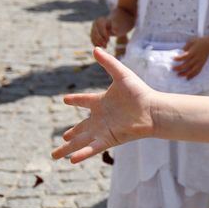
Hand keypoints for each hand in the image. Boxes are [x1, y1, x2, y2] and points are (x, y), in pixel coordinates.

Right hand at [55, 48, 154, 163]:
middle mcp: (100, 118)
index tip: (65, 100)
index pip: (84, 101)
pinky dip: (82, 154)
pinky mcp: (108, 139)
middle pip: (81, 128)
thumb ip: (108, 62)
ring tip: (55, 155)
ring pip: (81, 141)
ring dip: (68, 149)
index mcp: (101, 102)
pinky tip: (71, 160)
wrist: (153, 110)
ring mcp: (103, 130)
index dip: (75, 100)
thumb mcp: (121, 74)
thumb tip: (95, 48)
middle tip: (62, 138)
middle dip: (70, 135)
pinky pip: (92, 148)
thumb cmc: (139, 92)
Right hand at [90, 15, 115, 48]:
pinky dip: (96, 44)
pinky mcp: (92, 34)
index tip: (108, 40)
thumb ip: (115, 27)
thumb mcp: (116, 25)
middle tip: (106, 46)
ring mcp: (92, 29)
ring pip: (93, 37)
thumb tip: (114, 32)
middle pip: (95, 33)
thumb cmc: (115, 25)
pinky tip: (101, 47)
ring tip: (105, 46)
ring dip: (98, 43)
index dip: (104, 34)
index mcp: (101, 20)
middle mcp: (95, 24)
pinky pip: (92, 40)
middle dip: (100, 40)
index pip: (101, 27)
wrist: (111, 25)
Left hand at [174, 36, 208, 78]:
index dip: (179, 58)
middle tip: (173, 69)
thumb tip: (180, 53)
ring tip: (178, 75)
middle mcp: (197, 58)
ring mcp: (199, 62)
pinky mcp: (202, 65)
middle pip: (187, 64)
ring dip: (185, 73)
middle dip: (179, 68)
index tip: (173, 59)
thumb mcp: (191, 41)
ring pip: (192, 70)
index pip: (186, 56)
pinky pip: (197, 72)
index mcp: (194, 51)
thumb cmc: (198, 42)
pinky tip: (187, 78)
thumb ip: (186, 47)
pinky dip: (192, 76)